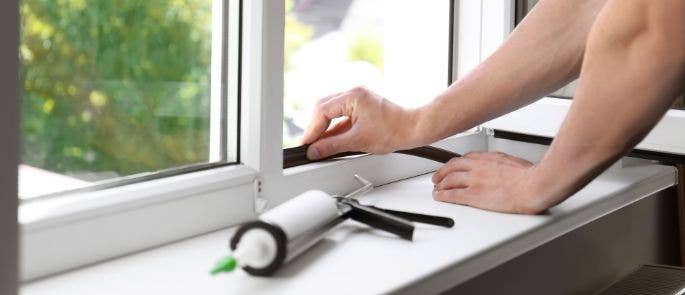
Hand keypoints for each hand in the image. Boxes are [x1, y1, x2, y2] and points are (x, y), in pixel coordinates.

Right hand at [301, 86, 416, 159]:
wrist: (414, 129)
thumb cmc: (394, 130)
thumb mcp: (358, 141)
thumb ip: (332, 146)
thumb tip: (315, 150)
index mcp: (353, 96)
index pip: (322, 111)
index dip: (312, 130)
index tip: (307, 144)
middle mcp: (354, 94)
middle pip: (323, 108)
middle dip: (315, 128)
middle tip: (310, 146)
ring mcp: (358, 100)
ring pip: (331, 113)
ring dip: (324, 129)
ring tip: (319, 146)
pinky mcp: (362, 108)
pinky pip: (342, 116)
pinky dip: (335, 129)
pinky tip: (331, 141)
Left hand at [431, 152, 546, 213]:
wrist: (533, 185)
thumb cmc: (530, 176)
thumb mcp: (513, 161)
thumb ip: (501, 163)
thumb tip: (500, 167)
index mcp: (487, 158)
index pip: (464, 159)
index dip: (454, 165)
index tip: (451, 168)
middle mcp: (477, 167)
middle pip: (452, 167)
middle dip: (442, 173)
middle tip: (437, 178)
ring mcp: (474, 180)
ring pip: (449, 180)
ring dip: (440, 185)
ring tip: (437, 189)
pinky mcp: (474, 195)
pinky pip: (452, 195)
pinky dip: (443, 195)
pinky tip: (440, 197)